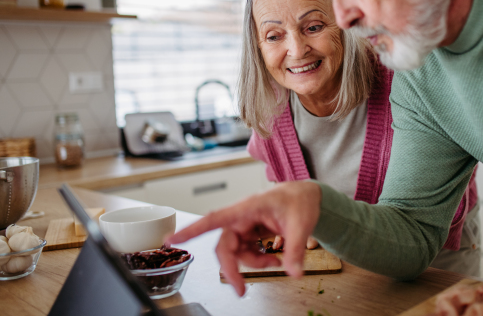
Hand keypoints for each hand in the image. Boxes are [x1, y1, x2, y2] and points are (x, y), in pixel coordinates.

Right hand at [166, 181, 321, 295]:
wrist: (307, 194)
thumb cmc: (300, 199)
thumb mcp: (301, 224)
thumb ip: (294, 249)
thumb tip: (292, 271)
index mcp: (249, 207)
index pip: (215, 218)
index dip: (192, 229)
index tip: (172, 239)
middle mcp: (243, 215)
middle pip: (225, 245)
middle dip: (232, 267)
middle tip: (241, 289)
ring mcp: (246, 224)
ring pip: (236, 251)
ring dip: (252, 263)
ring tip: (275, 262)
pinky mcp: (251, 231)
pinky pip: (246, 251)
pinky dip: (258, 259)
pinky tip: (274, 258)